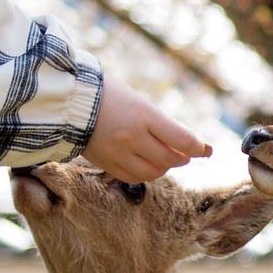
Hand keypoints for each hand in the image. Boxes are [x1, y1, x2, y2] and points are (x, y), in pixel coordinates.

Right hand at [82, 76, 211, 181]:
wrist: (66, 100)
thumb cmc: (107, 94)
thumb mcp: (139, 102)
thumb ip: (162, 123)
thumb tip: (189, 144)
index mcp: (143, 115)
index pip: (183, 140)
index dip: (199, 148)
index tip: (206, 150)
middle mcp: (132, 137)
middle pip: (171, 159)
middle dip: (182, 158)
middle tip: (185, 153)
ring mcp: (118, 153)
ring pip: (154, 172)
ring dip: (165, 167)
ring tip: (166, 158)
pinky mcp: (106, 163)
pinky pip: (134, 178)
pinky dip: (146, 174)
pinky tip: (147, 164)